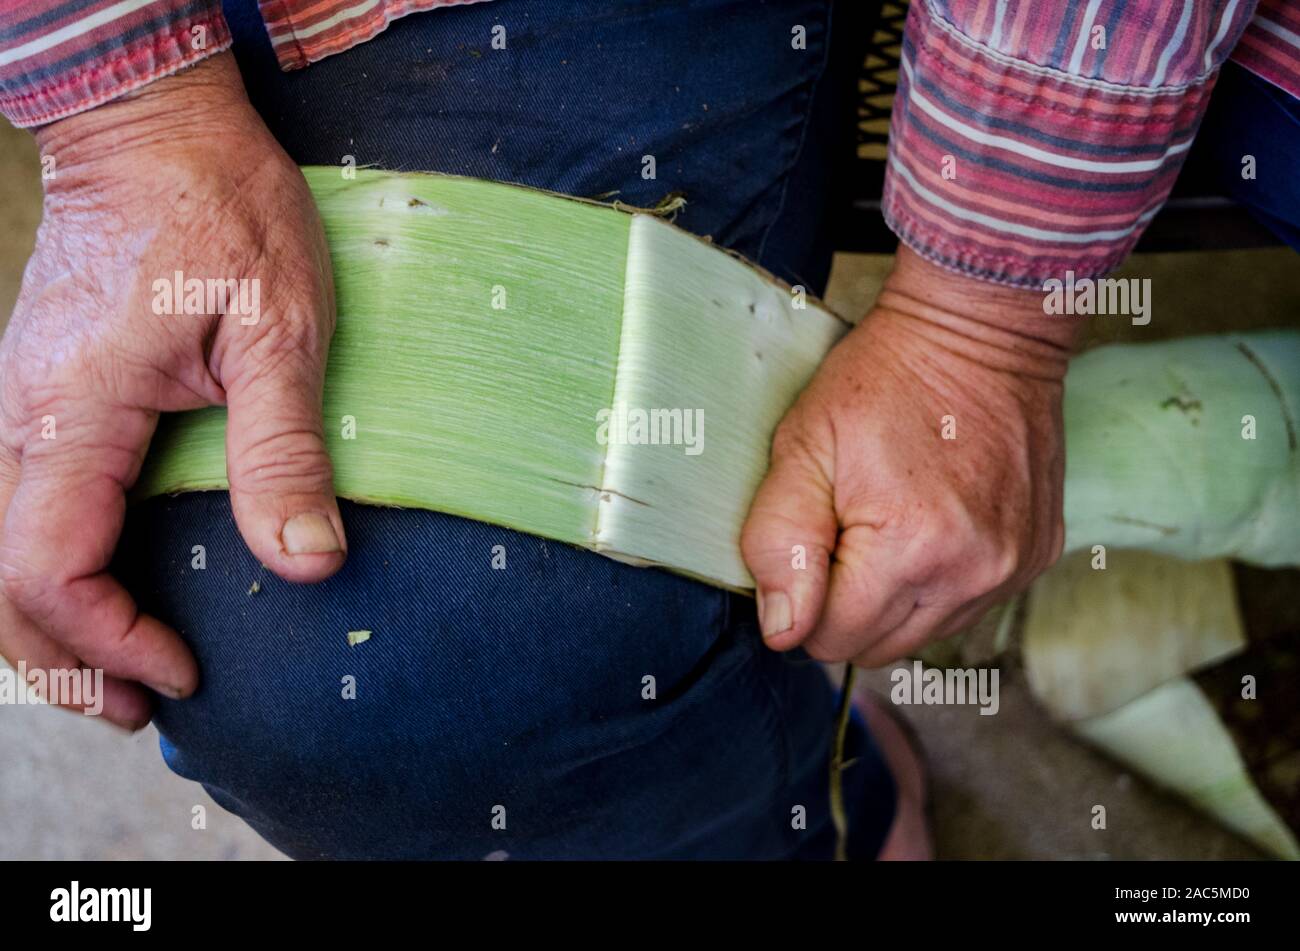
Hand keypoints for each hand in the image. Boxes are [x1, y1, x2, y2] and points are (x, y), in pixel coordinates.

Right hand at [0, 52, 344, 728]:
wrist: (156, 130)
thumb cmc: (222, 214)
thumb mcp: (280, 330)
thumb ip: (284, 449)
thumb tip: (305, 564)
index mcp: (72, 414)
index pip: (53, 569)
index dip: (112, 639)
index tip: (185, 672)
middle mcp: (23, 418)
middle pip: (5, 579)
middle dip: (65, 659)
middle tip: (141, 707)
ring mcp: (22, 403)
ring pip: (7, 545)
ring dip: (54, 620)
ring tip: (122, 669)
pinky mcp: (44, 391)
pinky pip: (29, 503)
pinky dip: (57, 566)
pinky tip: (112, 583)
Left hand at [741, 246, 1078, 666]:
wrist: (982, 330)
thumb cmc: (884, 379)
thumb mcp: (804, 446)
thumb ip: (779, 543)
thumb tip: (781, 632)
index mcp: (911, 549)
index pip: (832, 638)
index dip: (804, 597)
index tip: (811, 538)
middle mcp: (973, 574)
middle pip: (878, 647)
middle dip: (845, 604)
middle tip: (842, 528)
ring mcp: (1013, 568)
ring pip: (922, 634)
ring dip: (891, 597)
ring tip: (886, 520)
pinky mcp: (1036, 555)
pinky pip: (967, 605)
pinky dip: (937, 581)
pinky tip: (929, 521)